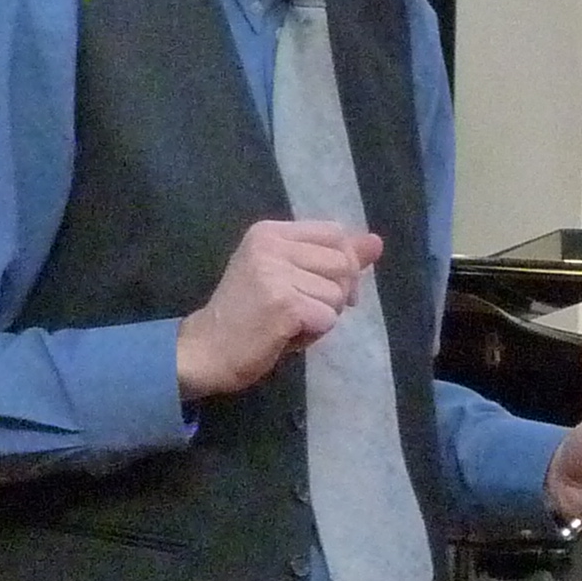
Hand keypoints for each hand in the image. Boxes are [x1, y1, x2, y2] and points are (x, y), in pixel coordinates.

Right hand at [175, 219, 378, 399]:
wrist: (205, 350)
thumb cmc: (247, 315)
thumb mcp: (287, 276)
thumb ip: (330, 257)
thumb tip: (376, 242)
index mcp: (270, 231)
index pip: (335, 234)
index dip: (343, 265)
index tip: (323, 288)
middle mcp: (272, 245)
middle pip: (344, 264)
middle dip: (334, 295)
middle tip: (300, 310)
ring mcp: (276, 273)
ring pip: (338, 295)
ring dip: (322, 317)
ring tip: (288, 323)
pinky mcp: (284, 304)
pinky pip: (329, 319)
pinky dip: (314, 334)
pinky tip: (286, 335)